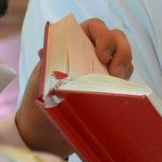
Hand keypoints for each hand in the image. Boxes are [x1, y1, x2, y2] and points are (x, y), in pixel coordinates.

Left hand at [15, 19, 132, 156]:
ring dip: (124, 67)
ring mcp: (102, 69)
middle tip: (115, 72)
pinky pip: (125, 78)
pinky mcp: (109, 86)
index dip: (103, 36)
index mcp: (73, 43)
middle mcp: (90, 52)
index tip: (102, 56)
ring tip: (116, 84)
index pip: (95, 27)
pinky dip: (125, 82)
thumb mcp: (39, 81)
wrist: (41, 134)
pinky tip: (117, 94)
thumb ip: (45, 65)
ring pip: (124, 58)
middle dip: (121, 51)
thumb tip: (45, 51)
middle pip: (117, 38)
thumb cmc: (36, 104)